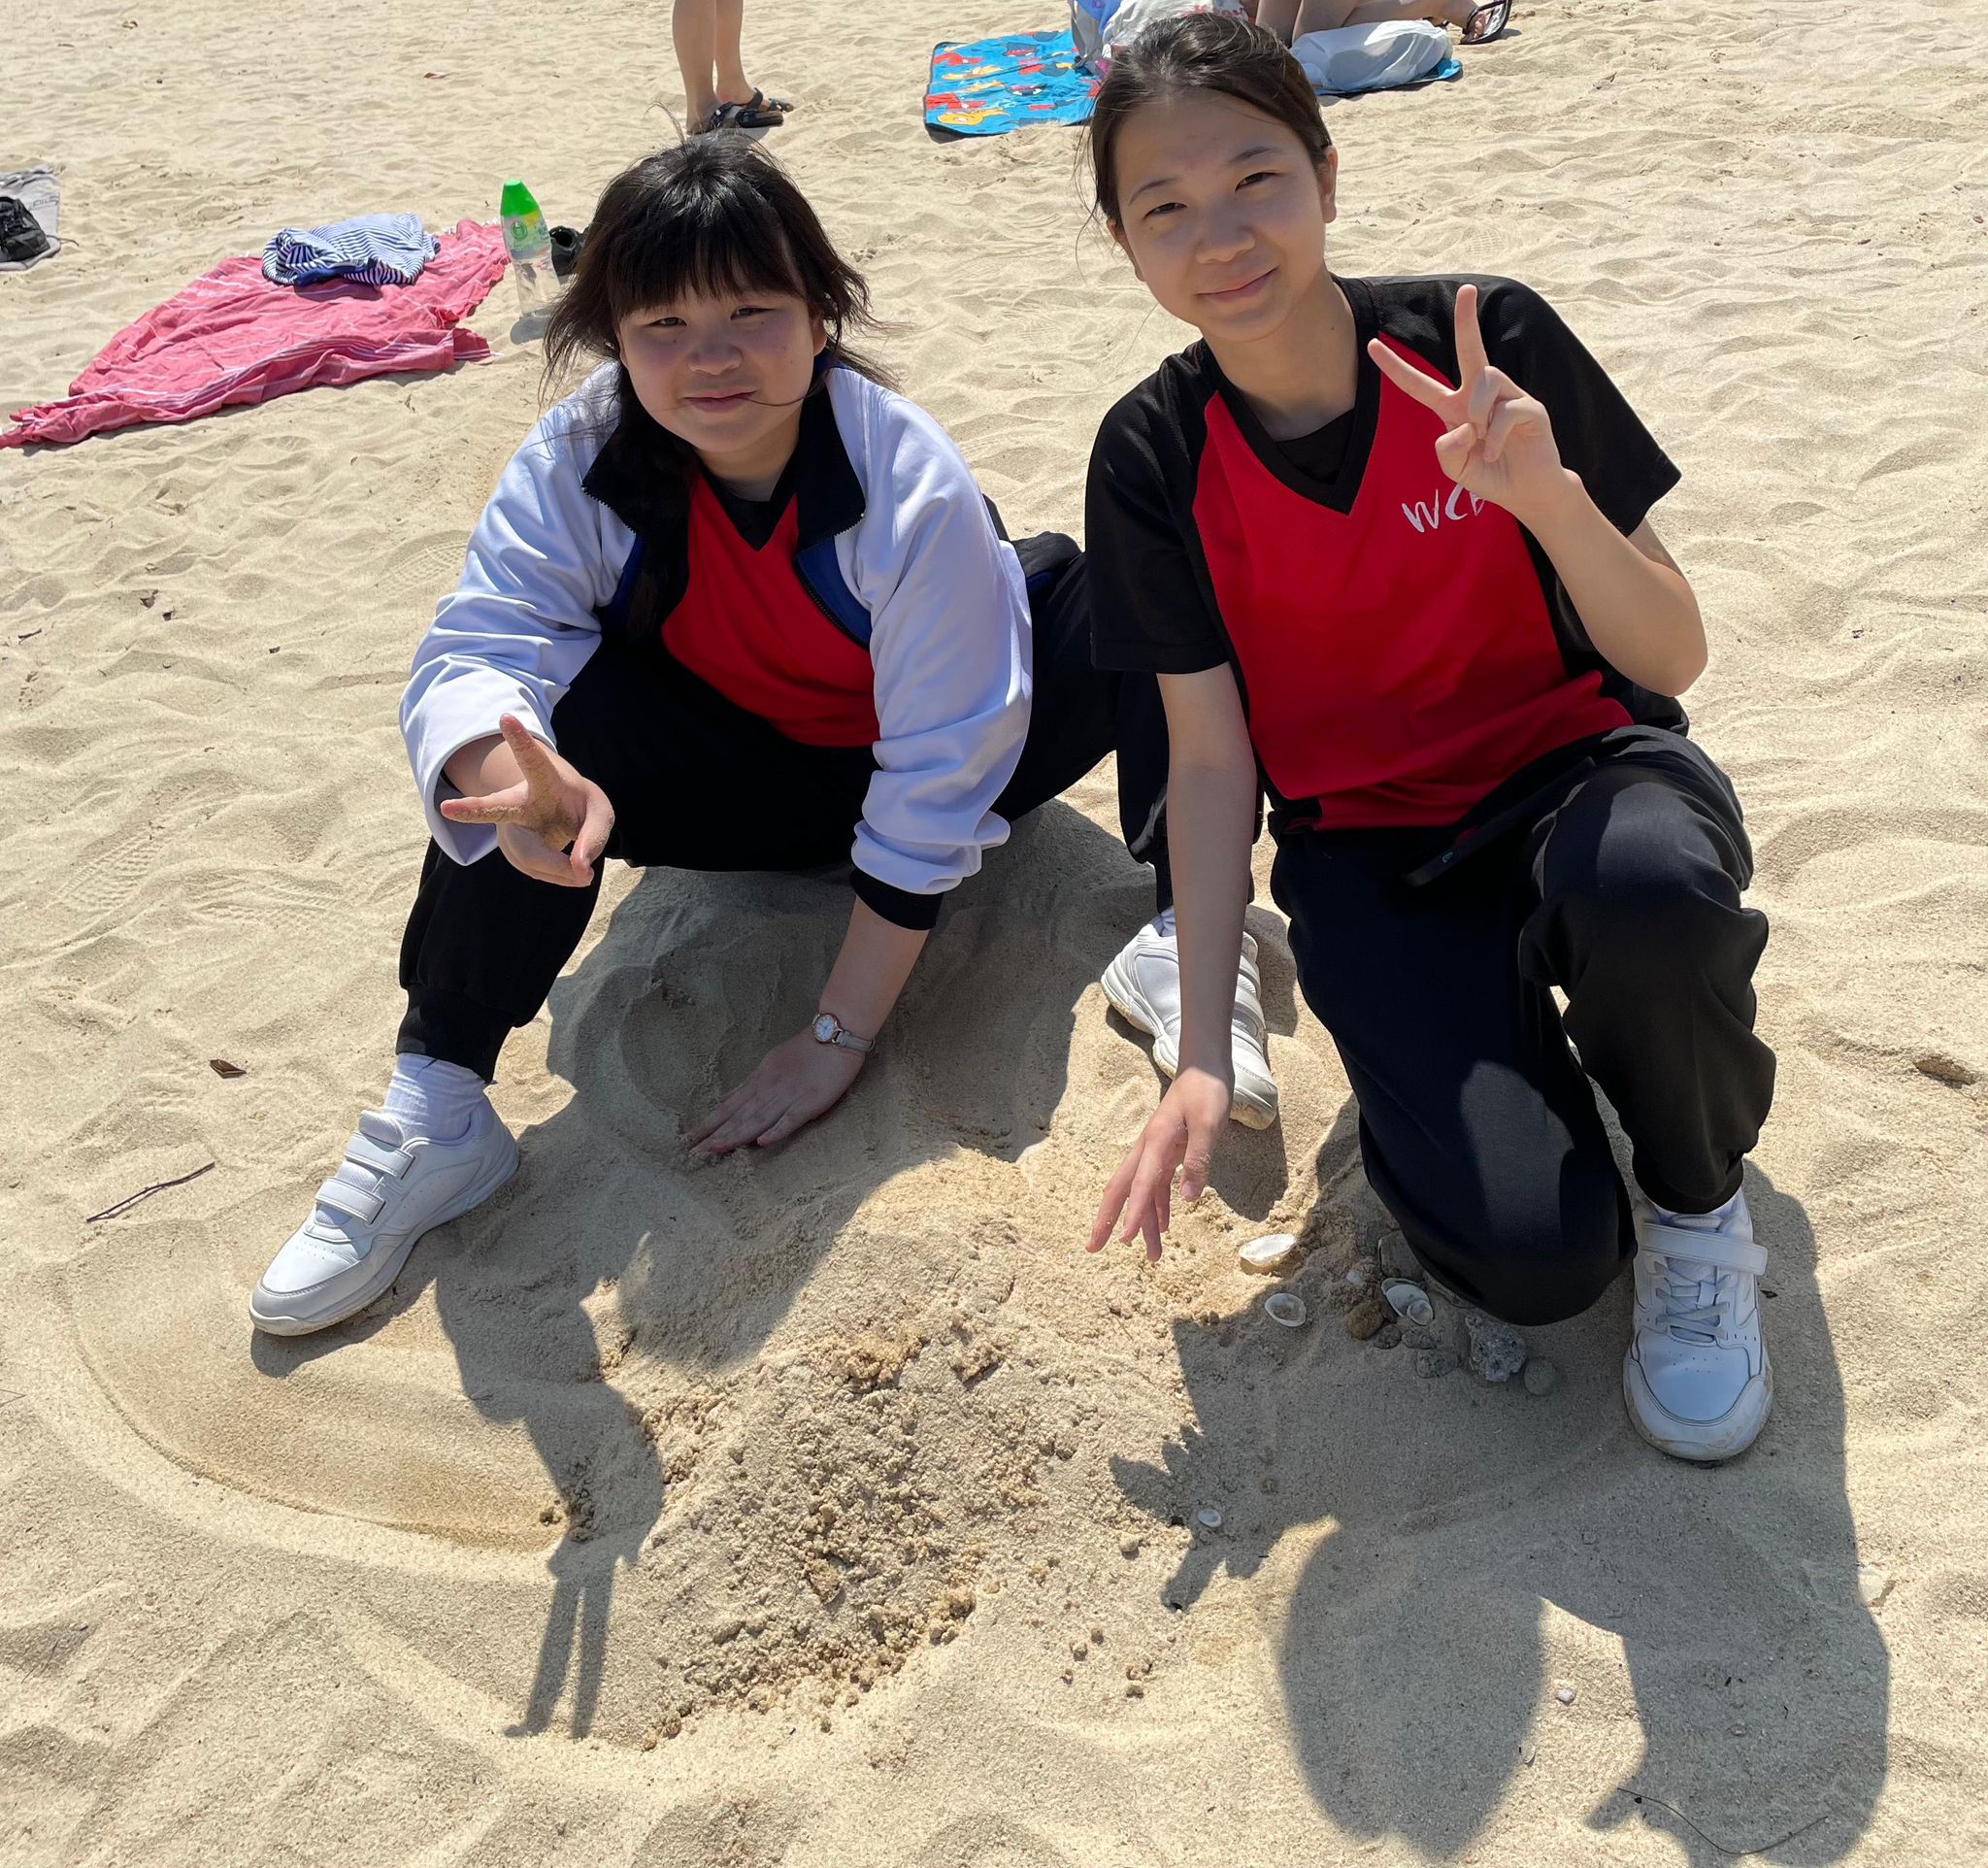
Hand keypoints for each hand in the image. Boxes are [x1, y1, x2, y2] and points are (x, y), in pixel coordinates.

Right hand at [439, 714, 614, 887]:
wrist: (556, 814)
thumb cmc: (579, 806)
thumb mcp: (599, 812)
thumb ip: (595, 836)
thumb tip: (580, 872)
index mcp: (543, 780)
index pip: (532, 760)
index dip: (520, 740)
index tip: (505, 717)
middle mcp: (519, 802)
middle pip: (497, 807)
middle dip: (474, 809)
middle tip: (447, 808)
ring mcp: (512, 831)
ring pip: (528, 856)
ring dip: (559, 868)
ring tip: (586, 877)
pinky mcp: (514, 853)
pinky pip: (541, 871)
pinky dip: (564, 875)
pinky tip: (574, 872)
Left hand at [688, 1028, 867, 1153]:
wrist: (835, 1034)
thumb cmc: (805, 1049)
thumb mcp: (771, 1063)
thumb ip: (752, 1084)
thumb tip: (728, 1098)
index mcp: (759, 1080)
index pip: (730, 1106)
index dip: (711, 1122)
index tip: (691, 1138)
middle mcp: (769, 1089)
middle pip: (739, 1115)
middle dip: (716, 1134)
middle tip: (695, 1151)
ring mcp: (789, 1096)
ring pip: (759, 1119)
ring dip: (737, 1134)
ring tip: (716, 1148)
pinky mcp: (810, 1102)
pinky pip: (791, 1118)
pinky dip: (777, 1130)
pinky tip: (762, 1142)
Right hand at [1088, 1067, 1232, 1262]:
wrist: (1205, 1067)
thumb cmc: (1206, 1091)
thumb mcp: (1208, 1123)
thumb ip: (1198, 1159)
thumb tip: (1187, 1199)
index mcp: (1155, 1142)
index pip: (1141, 1185)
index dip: (1133, 1214)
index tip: (1124, 1241)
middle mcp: (1148, 1149)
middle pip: (1122, 1191)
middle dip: (1107, 1221)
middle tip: (1094, 1249)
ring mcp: (1156, 1151)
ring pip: (1142, 1194)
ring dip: (1144, 1223)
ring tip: (1153, 1256)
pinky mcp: (1168, 1152)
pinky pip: (1157, 1186)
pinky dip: (1159, 1208)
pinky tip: (1166, 1227)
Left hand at [1368, 282, 1574, 526]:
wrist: (1527, 492)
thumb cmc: (1490, 476)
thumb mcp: (1456, 470)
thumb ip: (1446, 452)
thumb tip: (1463, 425)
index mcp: (1455, 409)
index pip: (1420, 385)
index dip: (1395, 368)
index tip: (1371, 345)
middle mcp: (1480, 395)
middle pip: (1471, 349)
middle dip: (1467, 320)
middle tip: (1467, 289)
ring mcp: (1508, 397)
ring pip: (1485, 381)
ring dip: (1478, 413)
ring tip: (1484, 442)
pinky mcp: (1531, 407)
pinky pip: (1506, 411)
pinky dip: (1496, 437)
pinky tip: (1496, 452)